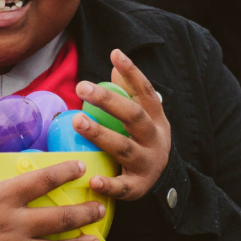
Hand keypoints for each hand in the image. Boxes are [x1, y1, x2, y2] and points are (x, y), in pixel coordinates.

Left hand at [72, 49, 171, 200]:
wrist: (163, 178)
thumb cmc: (143, 138)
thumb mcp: (143, 114)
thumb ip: (129, 90)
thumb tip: (115, 59)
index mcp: (155, 117)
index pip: (145, 91)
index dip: (132, 72)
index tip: (115, 54)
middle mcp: (154, 138)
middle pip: (133, 116)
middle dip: (108, 101)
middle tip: (81, 86)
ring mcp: (147, 162)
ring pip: (123, 148)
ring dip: (100, 134)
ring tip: (77, 121)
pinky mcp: (137, 187)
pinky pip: (122, 187)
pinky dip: (108, 184)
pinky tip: (92, 179)